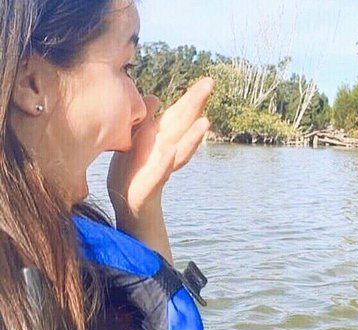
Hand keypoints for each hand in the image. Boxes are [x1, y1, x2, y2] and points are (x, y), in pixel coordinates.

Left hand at [108, 77, 213, 224]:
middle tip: (210, 85)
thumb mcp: (136, 138)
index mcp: (163, 135)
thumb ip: (147, 119)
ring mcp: (162, 165)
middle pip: (185, 124)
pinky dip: (166, 162)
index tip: (208, 80)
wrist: (128, 200)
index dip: (194, 97)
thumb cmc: (133, 168)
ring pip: (181, 150)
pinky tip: (170, 150)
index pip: (181, 113)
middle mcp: (167, 148)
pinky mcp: (151, 182)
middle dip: (196, 105)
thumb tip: (155, 98)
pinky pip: (160, 171)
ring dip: (192, 137)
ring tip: (204, 122)